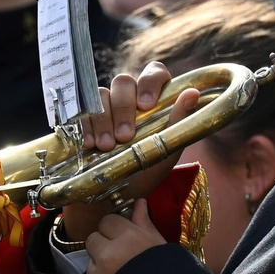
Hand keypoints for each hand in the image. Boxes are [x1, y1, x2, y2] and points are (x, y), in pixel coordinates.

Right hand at [60, 62, 201, 241]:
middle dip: (123, 107)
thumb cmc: (142, 176)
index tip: (146, 105)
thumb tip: (193, 94)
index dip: (150, 81)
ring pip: (100, 94)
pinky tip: (89, 145)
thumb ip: (179, 122)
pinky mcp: (83, 119)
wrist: (109, 201)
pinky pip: (81, 110)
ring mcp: (104, 107)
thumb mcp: (165, 153)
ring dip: (104, 120)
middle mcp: (128, 98)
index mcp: (153, 102)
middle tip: (125, 137)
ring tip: (106, 147)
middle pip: (123, 81)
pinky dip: (86, 127)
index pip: (154, 72)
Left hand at [82, 200, 166, 273]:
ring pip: (91, 265)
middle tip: (120, 258)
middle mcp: (109, 254)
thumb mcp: (160, 246)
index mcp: (128, 237)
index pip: (107, 221)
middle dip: (103, 247)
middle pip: (93, 239)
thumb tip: (139, 203)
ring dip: (101, 270)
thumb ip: (144, 224)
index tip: (124, 238)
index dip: (114, 229)